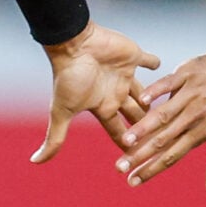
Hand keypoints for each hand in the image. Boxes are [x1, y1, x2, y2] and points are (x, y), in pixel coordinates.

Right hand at [33, 22, 158, 162]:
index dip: (130, 145)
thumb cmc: (68, 78)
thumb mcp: (62, 112)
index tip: (140, 159)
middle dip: (147, 127)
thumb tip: (35, 162)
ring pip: (146, 92)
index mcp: (103, 106)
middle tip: (162, 140)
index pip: (120, 131)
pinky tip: (162, 66)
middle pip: (136, 115)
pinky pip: (149, 60)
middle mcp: (115, 92)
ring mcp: (124, 74)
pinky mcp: (132, 56)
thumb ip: (55, 138)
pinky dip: (155, 64)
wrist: (73, 44)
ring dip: (155, 99)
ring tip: (170, 109)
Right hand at [117, 52, 205, 195]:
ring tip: (125, 141)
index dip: (151, 170)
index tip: (132, 182)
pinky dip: (155, 91)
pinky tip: (141, 101)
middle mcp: (194, 116)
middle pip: (162, 139)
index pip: (171, 156)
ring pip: (163, 114)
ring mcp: (190, 94)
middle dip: (139, 155)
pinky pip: (168, 83)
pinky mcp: (187, 73)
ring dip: (143, 128)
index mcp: (201, 133)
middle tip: (118, 168)